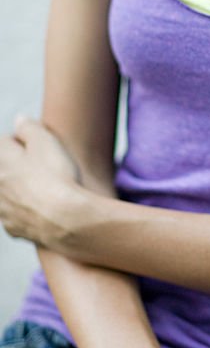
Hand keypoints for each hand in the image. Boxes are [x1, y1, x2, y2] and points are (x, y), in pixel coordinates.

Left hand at [0, 114, 82, 246]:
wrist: (65, 218)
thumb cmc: (55, 176)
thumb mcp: (46, 141)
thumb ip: (29, 127)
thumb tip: (19, 120)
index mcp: (1, 159)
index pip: (4, 141)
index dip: (22, 141)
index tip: (38, 145)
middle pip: (5, 169)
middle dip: (18, 165)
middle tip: (43, 166)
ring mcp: (1, 208)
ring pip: (7, 192)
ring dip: (20, 188)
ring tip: (44, 188)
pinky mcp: (11, 227)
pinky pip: (14, 214)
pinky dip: (25, 210)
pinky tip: (43, 207)